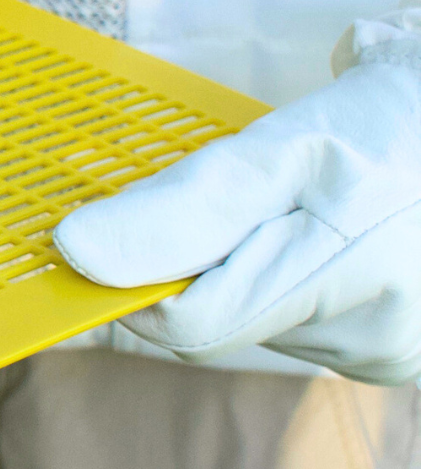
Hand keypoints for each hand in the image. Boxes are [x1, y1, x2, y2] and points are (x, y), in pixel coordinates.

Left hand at [54, 0, 420, 385]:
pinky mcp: (398, 344)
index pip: (189, 323)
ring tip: (309, 201)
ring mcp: (393, 349)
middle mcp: (378, 341)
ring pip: (263, 315)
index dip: (142, 271)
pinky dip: (292, 269)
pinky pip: (302, 313)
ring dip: (256, 259)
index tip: (124, 218)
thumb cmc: (395, 119)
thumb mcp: (285, 149)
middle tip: (254, 187)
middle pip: (227, 318)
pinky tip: (330, 227)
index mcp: (352, 291)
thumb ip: (184, 208)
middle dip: (213, 255)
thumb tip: (79, 251)